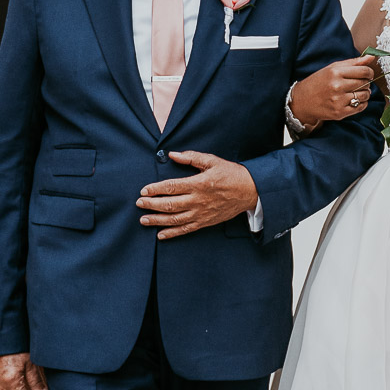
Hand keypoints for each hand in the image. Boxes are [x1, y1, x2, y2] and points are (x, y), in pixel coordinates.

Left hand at [138, 152, 258, 239]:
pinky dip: (172, 233)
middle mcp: (198, 200)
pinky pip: (186, 229)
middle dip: (151, 205)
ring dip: (157, 220)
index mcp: (198, 184)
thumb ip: (191, 157)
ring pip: (174, 219)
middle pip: (169, 204)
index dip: (155, 189)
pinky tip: (161, 235)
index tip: (143, 190)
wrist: (250, 191)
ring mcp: (201, 213)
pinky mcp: (205, 222)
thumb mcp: (212, 161)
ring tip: (144, 220)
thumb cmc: (231, 174)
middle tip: (139, 203)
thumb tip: (172, 155)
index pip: (171, 187)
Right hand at [289, 57, 379, 126]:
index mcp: (335, 72)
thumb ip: (353, 62)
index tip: (367, 74)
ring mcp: (338, 101)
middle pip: (365, 83)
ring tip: (357, 92)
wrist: (302, 101)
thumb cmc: (318, 82)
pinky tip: (354, 100)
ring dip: (365, 93)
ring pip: (365, 96)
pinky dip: (362, 103)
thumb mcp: (332, 68)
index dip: (369, 72)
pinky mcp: (339, 113)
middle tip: (360, 83)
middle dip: (366, 82)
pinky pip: (361, 107)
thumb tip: (372, 56)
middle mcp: (337, 86)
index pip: (364, 71)